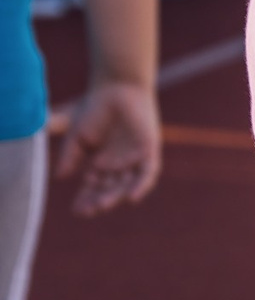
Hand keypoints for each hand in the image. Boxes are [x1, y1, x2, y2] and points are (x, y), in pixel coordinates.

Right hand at [55, 79, 159, 216]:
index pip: (93, 187)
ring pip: (127, 184)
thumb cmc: (94, 109)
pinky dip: (142, 186)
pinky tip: (132, 198)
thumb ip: (69, 156)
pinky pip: (148, 173)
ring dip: (115, 195)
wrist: (116, 87)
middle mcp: (118, 165)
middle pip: (109, 189)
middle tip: (89, 210)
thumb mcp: (77, 136)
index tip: (76, 211)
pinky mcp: (150, 151)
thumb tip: (60, 178)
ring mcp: (134, 159)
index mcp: (100, 164)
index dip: (86, 200)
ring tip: (102, 205)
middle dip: (99, 200)